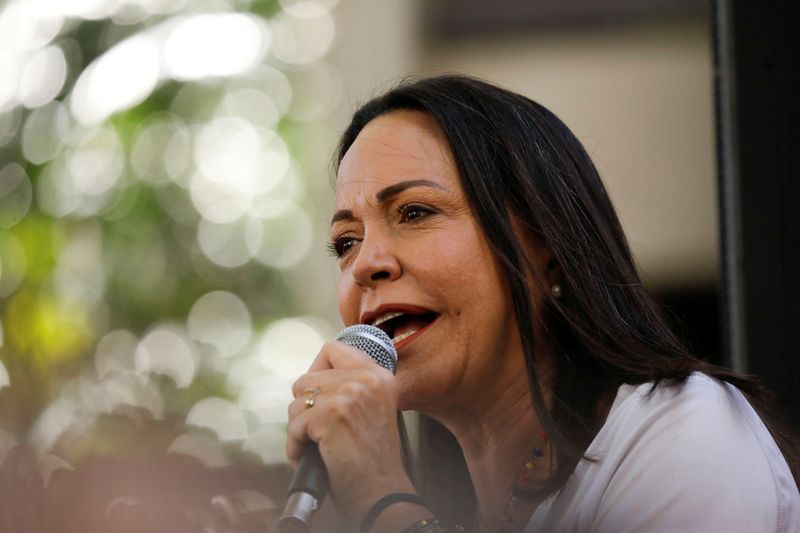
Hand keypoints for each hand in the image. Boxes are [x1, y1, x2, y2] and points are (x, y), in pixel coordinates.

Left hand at [286, 340, 415, 520]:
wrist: (382, 493)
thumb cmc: (372, 460)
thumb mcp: (371, 408)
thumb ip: (350, 385)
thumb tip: (312, 378)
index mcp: (379, 375)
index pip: (332, 349)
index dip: (317, 372)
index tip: (320, 396)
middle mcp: (367, 379)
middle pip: (307, 377)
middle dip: (306, 407)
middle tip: (320, 429)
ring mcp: (350, 395)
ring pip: (297, 401)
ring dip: (300, 428)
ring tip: (319, 444)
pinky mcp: (332, 415)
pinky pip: (293, 426)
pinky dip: (296, 446)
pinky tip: (312, 455)